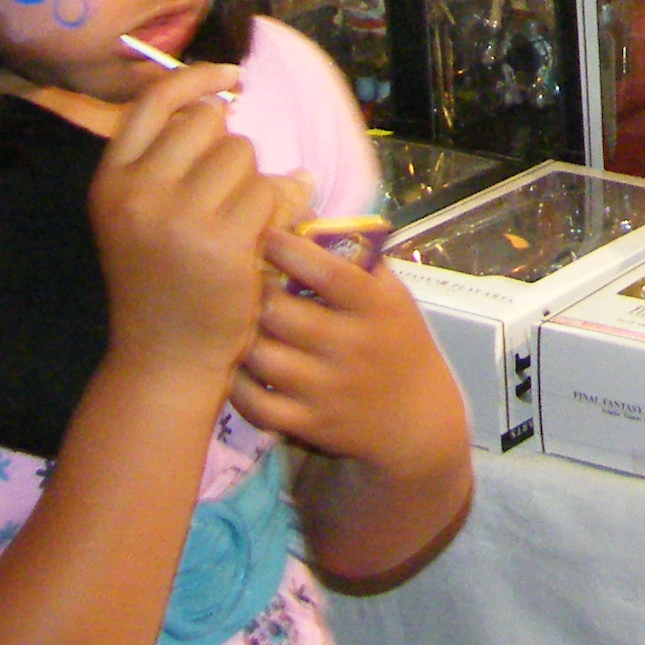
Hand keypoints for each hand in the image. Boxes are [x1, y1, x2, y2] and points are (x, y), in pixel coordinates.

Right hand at [86, 64, 292, 386]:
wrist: (163, 357)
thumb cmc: (158, 281)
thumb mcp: (137, 215)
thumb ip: (166, 159)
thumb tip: (222, 99)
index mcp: (112, 181)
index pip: (154, 103)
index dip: (196, 79)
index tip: (228, 77)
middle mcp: (139, 193)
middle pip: (209, 123)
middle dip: (227, 149)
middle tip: (222, 194)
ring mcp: (180, 217)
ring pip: (243, 154)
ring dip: (252, 181)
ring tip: (235, 223)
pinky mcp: (223, 242)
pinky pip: (269, 191)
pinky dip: (274, 210)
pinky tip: (258, 240)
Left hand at [232, 228, 468, 472]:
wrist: (417, 418)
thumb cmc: (399, 342)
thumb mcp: (393, 295)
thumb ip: (356, 261)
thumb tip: (304, 219)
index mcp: (375, 307)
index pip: (327, 272)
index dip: (289, 249)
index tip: (264, 233)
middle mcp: (351, 347)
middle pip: (280, 312)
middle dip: (251, 291)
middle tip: (233, 277)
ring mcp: (327, 389)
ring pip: (260, 357)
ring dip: (238, 335)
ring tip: (228, 320)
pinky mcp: (309, 425)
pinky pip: (256, 404)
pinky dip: (237, 385)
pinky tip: (235, 365)